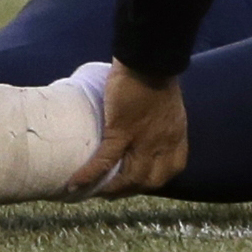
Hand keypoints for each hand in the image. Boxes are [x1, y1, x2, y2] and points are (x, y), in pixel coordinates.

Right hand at [65, 62, 186, 197]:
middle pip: (151, 179)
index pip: (172, 168)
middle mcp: (163, 142)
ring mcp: (143, 140)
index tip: (142, 180)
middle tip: (115, 190)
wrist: (149, 59)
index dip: (157, 178)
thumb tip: (147, 123)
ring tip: (96, 192)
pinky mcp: (121, 132)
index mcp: (176, 134)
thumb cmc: (156, 73)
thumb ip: (161, 119)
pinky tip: (75, 183)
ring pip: (129, 177)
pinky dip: (90, 174)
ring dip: (112, 188)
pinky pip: (105, 160)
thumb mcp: (168, 102)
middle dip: (133, 189)